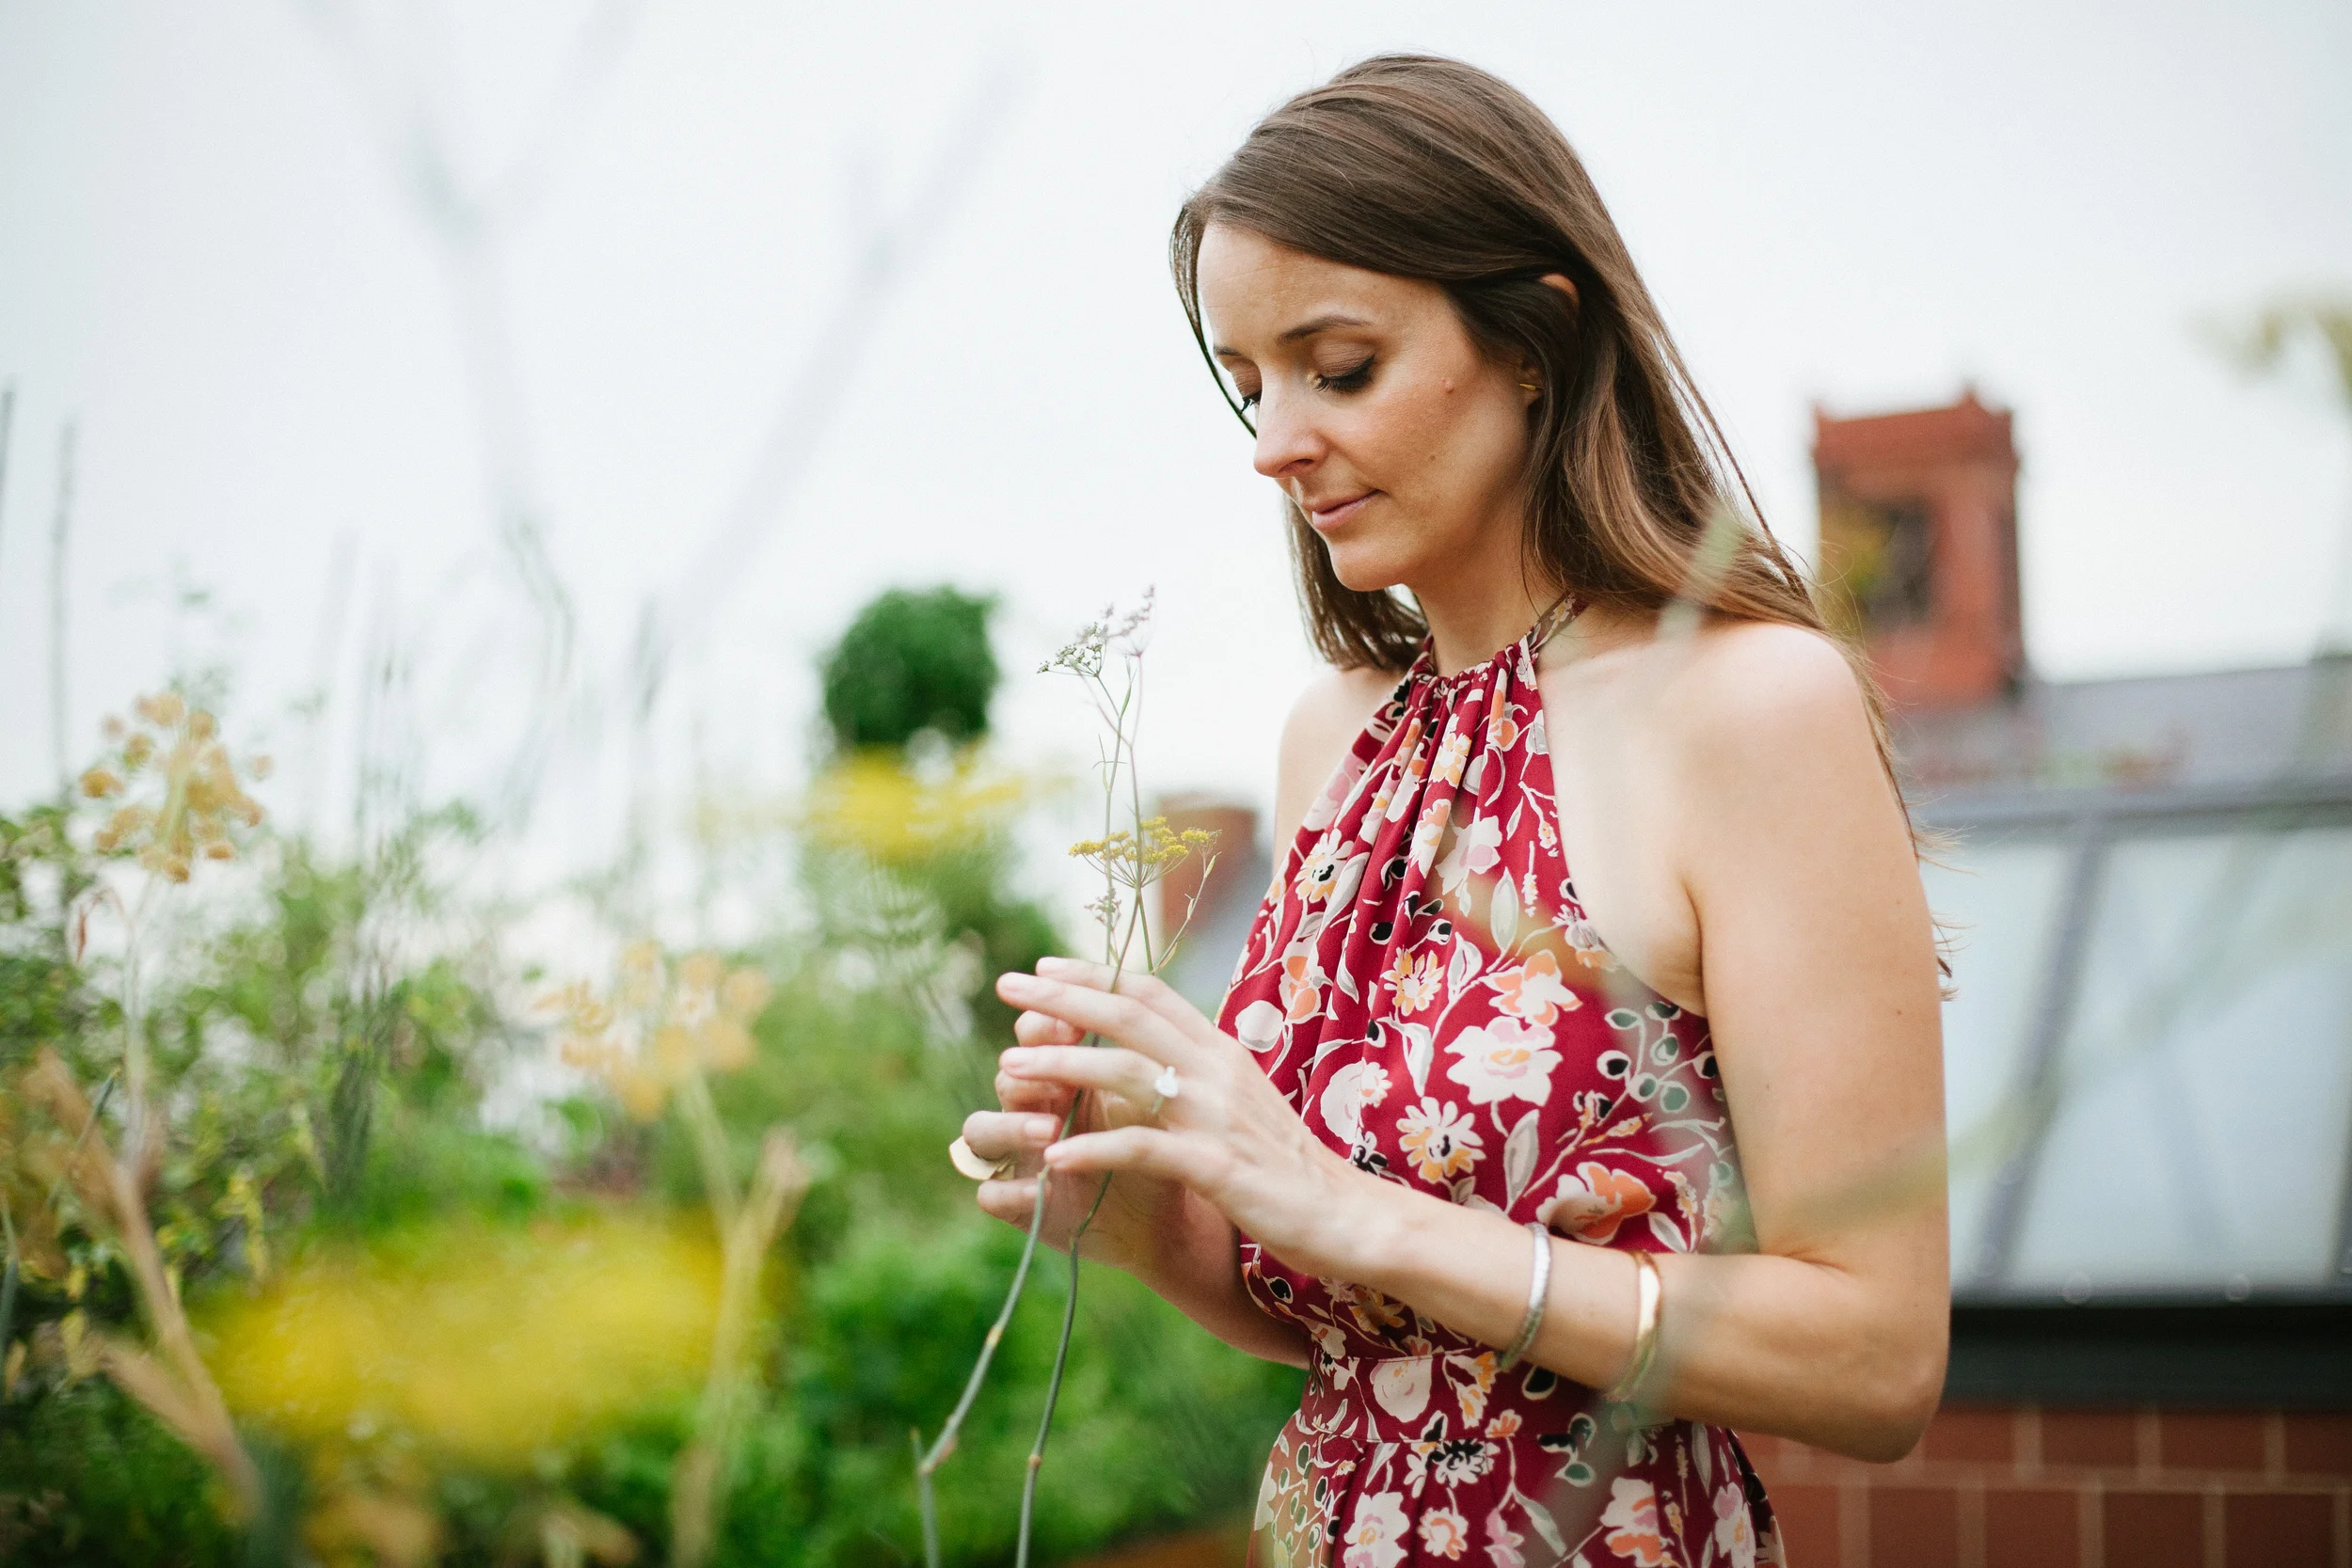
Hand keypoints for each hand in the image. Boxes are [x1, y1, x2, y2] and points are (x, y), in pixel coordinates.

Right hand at [959, 998, 1189, 1275]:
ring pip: (980, 1131)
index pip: (1035, 1033)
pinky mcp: (1018, 1204)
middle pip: (1006, 1075)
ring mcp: (1018, 1155)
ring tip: (1048, 1129)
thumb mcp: (1152, 1098)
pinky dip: (1008, 1190)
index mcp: (1063, 1071)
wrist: (1166, 1216)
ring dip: (1009, 1125)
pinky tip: (1038, 1190)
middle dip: (1028, 1070)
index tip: (1073, 1026)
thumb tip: (1136, 1007)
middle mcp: (1032, 1108)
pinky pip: (990, 1194)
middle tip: (1061, 1077)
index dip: (1044, 1023)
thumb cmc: (1158, 1145)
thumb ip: (1135, 1059)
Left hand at [991, 957, 1371, 1282]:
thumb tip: (1155, 1058)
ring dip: (1061, 1066)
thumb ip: (1203, 1076)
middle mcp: (1218, 1070)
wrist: (1350, 1215)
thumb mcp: (1245, 1105)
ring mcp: (1216, 1116)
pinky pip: (1141, 1148)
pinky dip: (1094, 1148)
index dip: (1094, 974)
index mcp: (1223, 1052)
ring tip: (1010, 1068)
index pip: (1151, 994)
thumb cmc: (1291, 1168)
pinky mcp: (1216, 1166)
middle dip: (1061, 998)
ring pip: (1125, 1072)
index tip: (1044, 965)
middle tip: (1007, 985)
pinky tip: (1054, 1158)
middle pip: (1128, 1016)